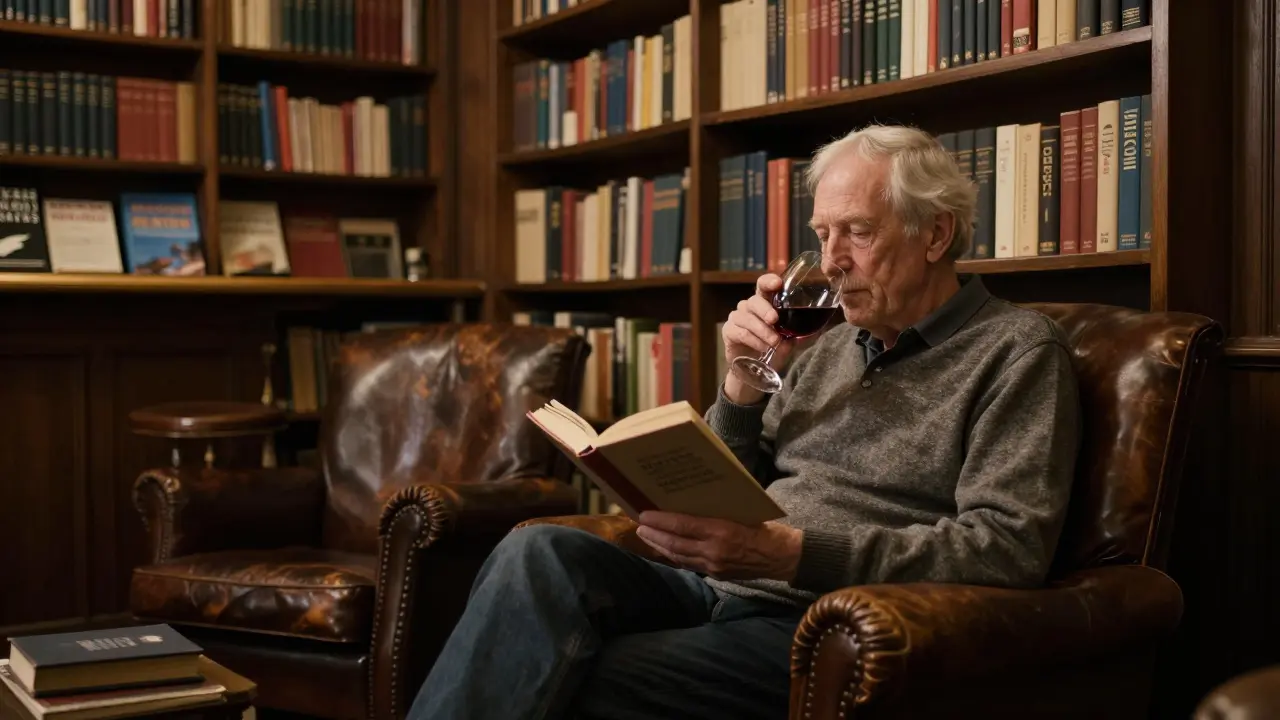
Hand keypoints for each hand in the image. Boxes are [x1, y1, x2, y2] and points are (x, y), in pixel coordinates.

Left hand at [634, 510, 802, 581]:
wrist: (783, 557)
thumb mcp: (741, 512)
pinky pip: (690, 565)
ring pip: (679, 556)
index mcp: (721, 530)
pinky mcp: (717, 574)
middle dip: (654, 535)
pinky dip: (675, 556)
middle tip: (638, 525)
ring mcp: (714, 565)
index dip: (660, 521)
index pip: (682, 526)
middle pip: (675, 543)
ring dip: (660, 547)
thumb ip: (716, 512)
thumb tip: (690, 502)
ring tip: (646, 536)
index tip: (644, 514)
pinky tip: (666, 550)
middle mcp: (714, 550)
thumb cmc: (765, 527)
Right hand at [722, 273, 793, 404]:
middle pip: (754, 301)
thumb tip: (817, 329)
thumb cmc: (772, 351)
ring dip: (762, 330)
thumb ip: (799, 334)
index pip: (763, 285)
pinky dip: (753, 340)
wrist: (754, 372)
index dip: (769, 281)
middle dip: (765, 309)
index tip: (777, 284)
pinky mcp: (728, 331)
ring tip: (773, 342)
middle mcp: (749, 307)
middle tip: (774, 320)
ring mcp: (737, 318)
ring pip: (747, 317)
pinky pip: (740, 332)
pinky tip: (763, 348)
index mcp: (765, 303)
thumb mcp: (790, 342)